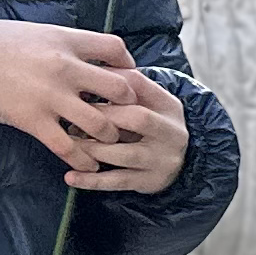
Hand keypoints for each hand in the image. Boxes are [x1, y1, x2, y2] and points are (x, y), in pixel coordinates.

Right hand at [0, 20, 182, 189]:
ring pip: (101, 123)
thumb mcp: (34, 31)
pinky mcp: (32, 120)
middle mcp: (65, 67)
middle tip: (125, 115)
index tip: (127, 76)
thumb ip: (62, 43)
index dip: (128, 64)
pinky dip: (83, 160)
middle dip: (128, 104)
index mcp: (65, 40)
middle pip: (121, 88)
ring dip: (110, 136)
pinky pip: (68, 147)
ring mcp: (50, 96)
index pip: (115, 48)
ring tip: (108, 141)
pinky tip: (89, 166)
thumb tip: (84, 53)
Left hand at [64, 71, 187, 193]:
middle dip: (102, 117)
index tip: (81, 85)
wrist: (185, 160)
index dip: (108, 82)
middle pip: (138, 118)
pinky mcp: (151, 181)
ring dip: (92, 148)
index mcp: (169, 105)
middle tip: (74, 115)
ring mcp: (163, 159)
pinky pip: (118, 181)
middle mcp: (172, 132)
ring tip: (70, 142)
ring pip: (125, 153)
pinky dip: (92, 181)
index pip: (139, 85)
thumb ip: (124, 87)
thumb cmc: (151, 124)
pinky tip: (70, 177)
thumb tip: (82, 73)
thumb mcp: (148, 102)